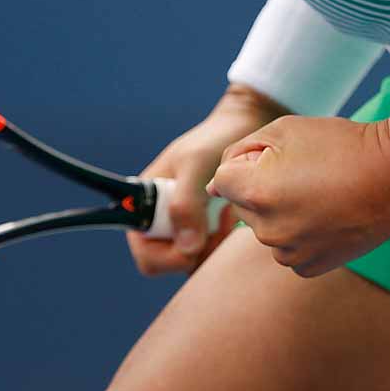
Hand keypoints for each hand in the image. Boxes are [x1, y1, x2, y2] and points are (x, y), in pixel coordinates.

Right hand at [126, 85, 280, 275]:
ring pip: (193, 260)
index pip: (146, 253)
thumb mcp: (196, 165)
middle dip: (197, 251)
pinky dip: (223, 242)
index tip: (195, 240)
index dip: (168, 256)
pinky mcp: (206, 229)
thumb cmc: (213, 139)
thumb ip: (185, 204)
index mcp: (146, 204)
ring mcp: (184, 226)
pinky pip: (211, 252)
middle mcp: (161, 219)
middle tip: (218, 226)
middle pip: (170, 262)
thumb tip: (187, 247)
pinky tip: (232, 218)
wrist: (243, 128)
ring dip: (213, 246)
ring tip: (227, 216)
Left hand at [206, 115, 389, 277]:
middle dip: (260, 187)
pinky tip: (326, 215)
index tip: (282, 158)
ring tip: (320, 193)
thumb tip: (214, 184)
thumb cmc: (339, 146)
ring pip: (266, 226)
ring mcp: (289, 253)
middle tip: (305, 173)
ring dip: (280, 211)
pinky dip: (300, 232)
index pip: (222, 179)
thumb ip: (239, 152)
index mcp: (255, 193)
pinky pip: (288, 247)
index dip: (249, 162)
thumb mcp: (283, 129)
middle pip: (242, 205)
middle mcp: (267, 230)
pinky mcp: (309, 267)